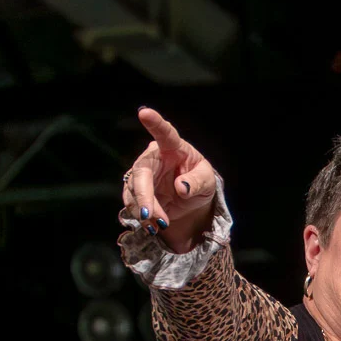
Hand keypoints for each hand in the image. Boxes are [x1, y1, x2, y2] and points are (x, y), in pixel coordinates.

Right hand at [121, 108, 217, 252]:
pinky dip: (142, 217)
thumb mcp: (207, 182)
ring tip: (161, 224)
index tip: (144, 112)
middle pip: (141, 172)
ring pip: (134, 191)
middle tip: (150, 215)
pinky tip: (152, 227)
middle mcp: (153, 158)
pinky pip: (132, 203)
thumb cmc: (200, 181)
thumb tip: (181, 188)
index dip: (155, 122)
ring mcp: (143, 175)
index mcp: (174, 147)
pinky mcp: (136, 191)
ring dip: (145, 210)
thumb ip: (196, 182)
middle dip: (143, 195)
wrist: (191, 200)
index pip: (165, 133)